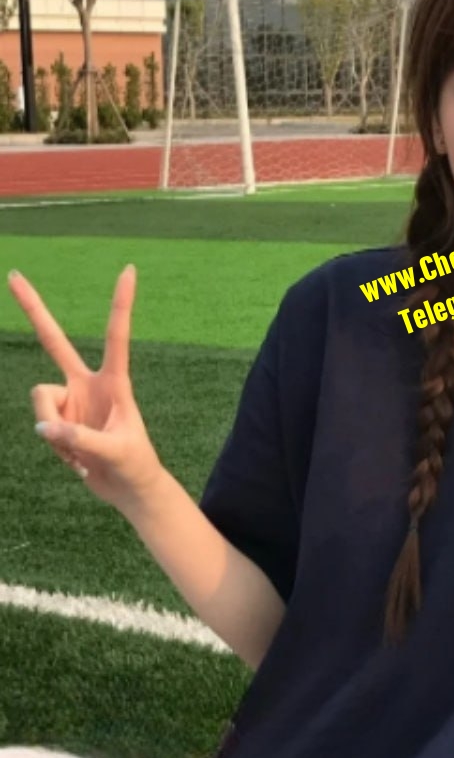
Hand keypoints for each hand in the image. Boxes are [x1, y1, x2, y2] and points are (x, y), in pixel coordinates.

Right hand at [9, 266, 164, 516]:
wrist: (128, 488)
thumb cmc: (134, 464)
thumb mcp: (115, 452)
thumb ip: (80, 439)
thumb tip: (45, 428)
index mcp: (115, 381)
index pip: (116, 335)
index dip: (121, 303)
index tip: (129, 269)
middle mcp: (87, 383)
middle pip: (53, 341)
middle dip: (33, 309)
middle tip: (14, 275)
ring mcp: (70, 400)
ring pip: (39, 400)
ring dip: (55, 431)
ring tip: (82, 452)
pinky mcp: (58, 419)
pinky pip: (42, 425)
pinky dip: (56, 446)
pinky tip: (76, 458)